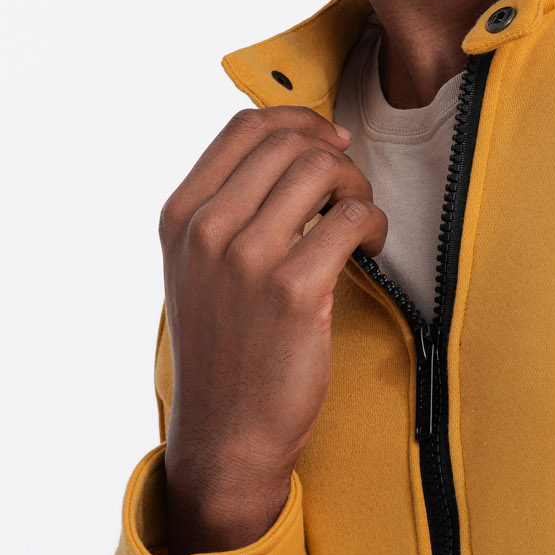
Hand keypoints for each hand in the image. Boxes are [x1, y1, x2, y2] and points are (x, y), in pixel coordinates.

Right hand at [157, 106, 386, 554]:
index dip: (300, 120)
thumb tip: (292, 147)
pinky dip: (374, 223)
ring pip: (323, 171)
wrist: (225, 434)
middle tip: (350, 191)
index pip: (244, 127)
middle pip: (290, 143)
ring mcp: (246, 258)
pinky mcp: (292, 290)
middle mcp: (206, 230)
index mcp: (180, 216)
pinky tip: (372, 247)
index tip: (330, 138)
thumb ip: (227, 208)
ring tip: (360, 220)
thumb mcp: (197, 267)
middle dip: (335, 156)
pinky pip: (352, 218)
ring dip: (357, 186)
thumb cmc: (224, 348)